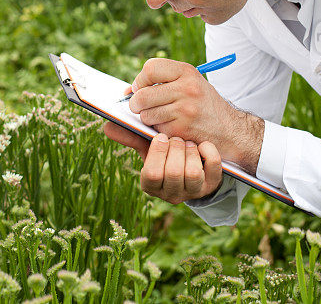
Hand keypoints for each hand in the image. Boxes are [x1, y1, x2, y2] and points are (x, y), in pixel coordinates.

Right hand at [102, 121, 223, 203]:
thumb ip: (130, 137)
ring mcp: (192, 191)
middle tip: (176, 138)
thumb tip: (107, 126)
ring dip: (190, 152)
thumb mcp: (148, 148)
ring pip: (192, 174)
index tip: (161, 136)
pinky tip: (203, 144)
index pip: (152, 174)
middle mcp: (171, 193)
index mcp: (152, 185)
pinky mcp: (212, 184)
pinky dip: (209, 151)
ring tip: (188, 142)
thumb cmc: (166, 155)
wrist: (195, 165)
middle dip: (175, 149)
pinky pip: (213, 167)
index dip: (157, 153)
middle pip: (173, 173)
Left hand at [127, 58, 262, 169]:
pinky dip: (159, 131)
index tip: (140, 88)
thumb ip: (162, 82)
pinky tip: (171, 128)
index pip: (150, 68)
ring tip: (161, 118)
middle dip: (136, 103)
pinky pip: (156, 129)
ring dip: (148, 119)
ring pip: (146, 114)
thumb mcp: (189, 84)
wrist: (230, 129)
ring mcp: (185, 109)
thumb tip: (128, 91)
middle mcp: (186, 88)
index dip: (140, 80)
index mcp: (186, 72)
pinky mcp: (182, 128)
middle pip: (143, 95)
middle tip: (140, 107)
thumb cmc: (203, 105)